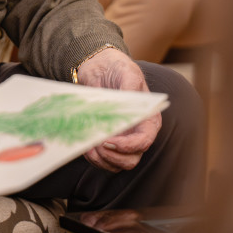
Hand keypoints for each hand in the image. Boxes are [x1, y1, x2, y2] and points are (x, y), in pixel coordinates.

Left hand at [76, 48, 160, 172]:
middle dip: (113, 157)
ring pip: (115, 164)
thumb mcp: (126, 72)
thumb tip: (131, 101)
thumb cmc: (117, 69)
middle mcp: (137, 134)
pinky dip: (92, 158)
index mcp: (148, 120)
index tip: (109, 141)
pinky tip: (84, 145)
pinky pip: (102, 160)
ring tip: (88, 146)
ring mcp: (121, 140)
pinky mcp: (106, 142)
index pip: (144, 141)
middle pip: (131, 159)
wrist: (98, 68)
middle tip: (97, 145)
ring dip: (101, 160)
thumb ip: (130, 87)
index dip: (129, 146)